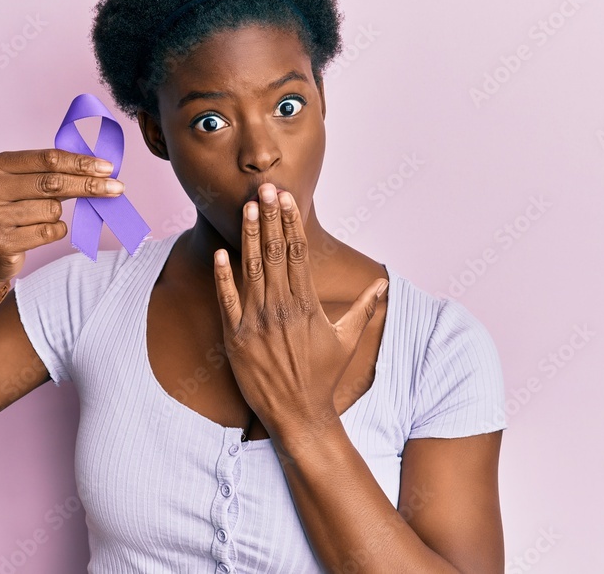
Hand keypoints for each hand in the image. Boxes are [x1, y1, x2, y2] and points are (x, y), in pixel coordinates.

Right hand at [0, 149, 124, 285]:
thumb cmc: (14, 209)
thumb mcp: (25, 183)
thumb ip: (53, 173)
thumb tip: (100, 170)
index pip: (48, 158)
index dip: (81, 163)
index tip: (107, 168)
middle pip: (53, 182)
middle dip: (88, 185)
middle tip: (117, 188)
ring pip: (52, 210)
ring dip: (58, 214)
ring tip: (41, 217)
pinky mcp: (1, 242)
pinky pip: (49, 232)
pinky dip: (55, 230)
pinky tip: (40, 231)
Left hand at [210, 183, 388, 439]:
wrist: (299, 414)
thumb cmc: (323, 376)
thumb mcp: (347, 340)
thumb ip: (363, 308)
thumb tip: (381, 286)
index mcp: (307, 304)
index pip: (297, 254)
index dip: (290, 224)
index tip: (286, 200)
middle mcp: (282, 308)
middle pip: (274, 253)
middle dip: (269, 219)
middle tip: (264, 190)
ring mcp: (257, 321)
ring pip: (251, 269)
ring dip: (248, 237)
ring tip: (246, 209)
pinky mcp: (236, 336)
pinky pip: (227, 300)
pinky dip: (223, 277)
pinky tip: (221, 253)